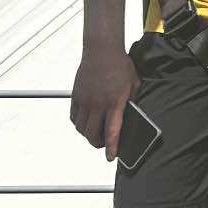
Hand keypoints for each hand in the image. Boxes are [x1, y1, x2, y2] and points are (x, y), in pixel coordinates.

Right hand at [71, 44, 137, 158]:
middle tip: (104, 144)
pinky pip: (73, 117)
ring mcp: (84, 100)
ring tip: (95, 134)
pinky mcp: (76, 96)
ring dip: (87, 135)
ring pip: (80, 128)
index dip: (111, 147)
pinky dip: (79, 124)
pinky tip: (86, 122)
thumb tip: (132, 115)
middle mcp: (97, 104)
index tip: (110, 156)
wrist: (102, 51)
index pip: (112, 131)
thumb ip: (132, 101)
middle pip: (92, 134)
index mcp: (114, 102)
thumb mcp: (134, 85)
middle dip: (98, 144)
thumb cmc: (120, 66)